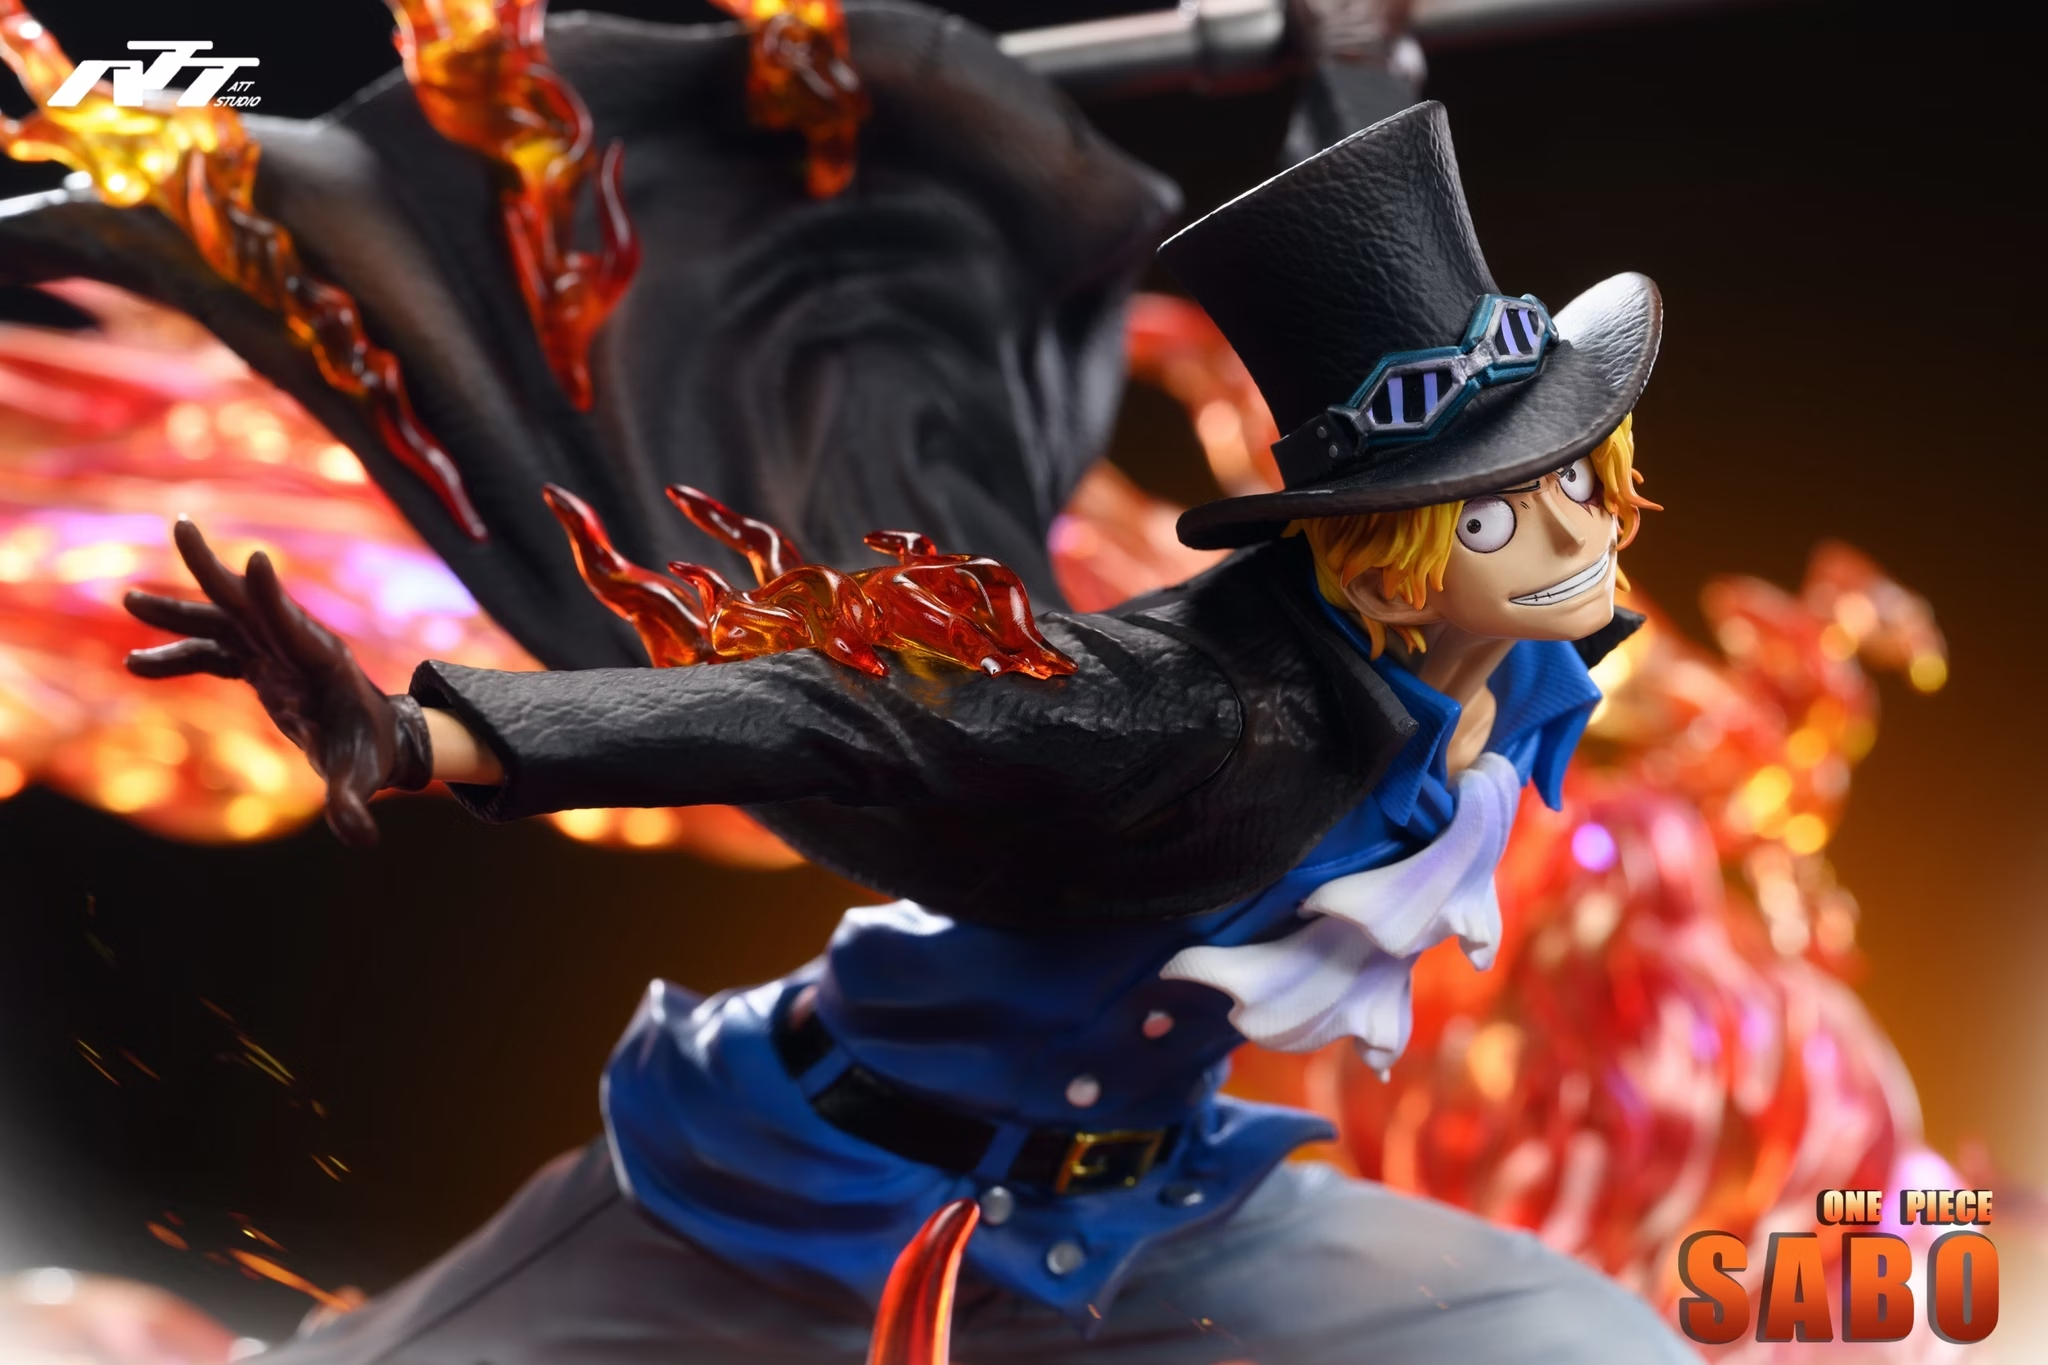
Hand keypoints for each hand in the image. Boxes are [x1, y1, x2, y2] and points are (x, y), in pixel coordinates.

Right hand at [123, 517, 432, 847]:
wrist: (379, 743)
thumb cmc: (373, 755)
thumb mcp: (362, 779)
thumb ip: (353, 805)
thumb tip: (361, 839)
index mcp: (323, 663)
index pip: (293, 624)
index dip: (273, 597)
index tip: (257, 560)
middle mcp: (296, 646)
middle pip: (249, 603)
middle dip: (213, 571)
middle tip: (181, 528)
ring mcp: (275, 651)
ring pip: (222, 621)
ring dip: (178, 611)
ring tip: (128, 599)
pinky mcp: (260, 665)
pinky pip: (212, 653)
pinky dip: (177, 655)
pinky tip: (134, 663)